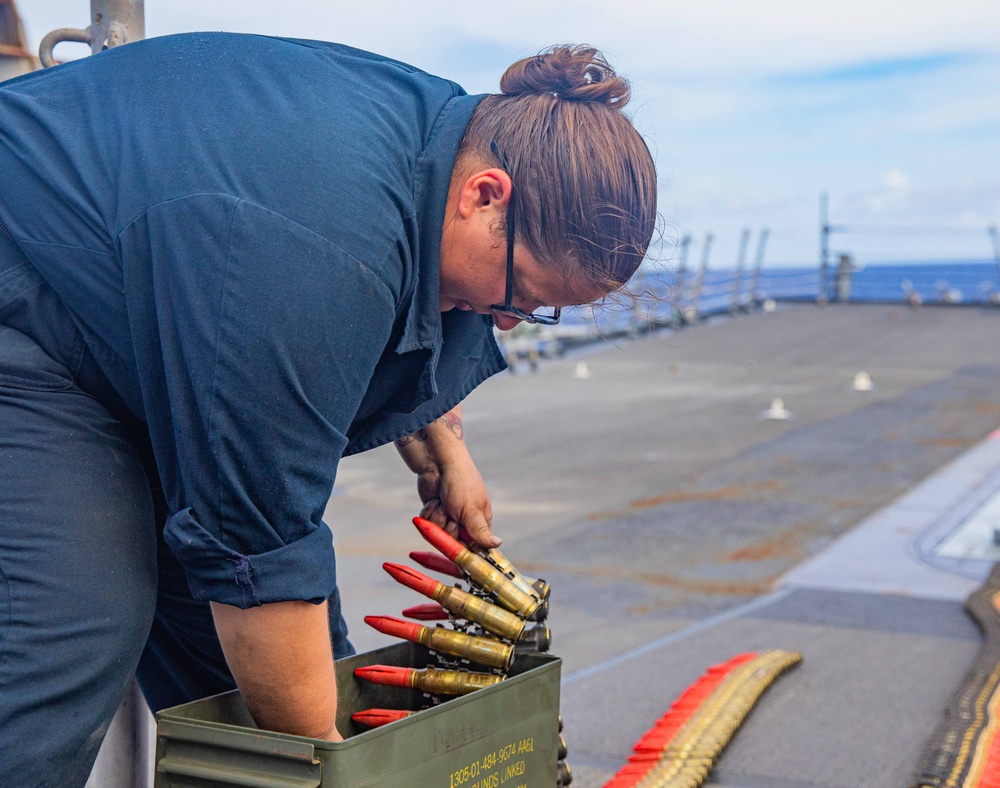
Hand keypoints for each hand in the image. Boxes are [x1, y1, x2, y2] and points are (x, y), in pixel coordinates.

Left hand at [395, 406, 500, 548]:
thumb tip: (498, 544)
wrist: (438, 464)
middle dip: (449, 530)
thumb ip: (481, 531)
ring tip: (442, 503)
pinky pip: (427, 525)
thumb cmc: (461, 484)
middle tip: (452, 516)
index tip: (459, 545)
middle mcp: (464, 521)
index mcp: (480, 521)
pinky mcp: (434, 512)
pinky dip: (429, 513)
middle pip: (454, 543)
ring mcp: (448, 516)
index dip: (466, 548)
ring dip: (437, 518)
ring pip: (438, 535)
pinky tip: (435, 500)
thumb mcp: (472, 511)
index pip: (475, 546)